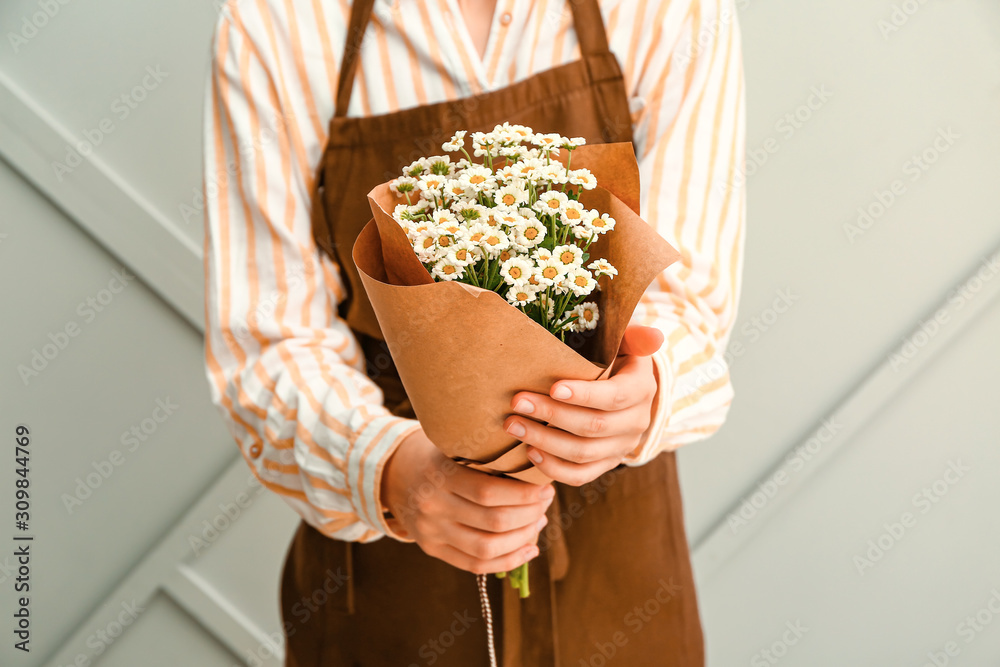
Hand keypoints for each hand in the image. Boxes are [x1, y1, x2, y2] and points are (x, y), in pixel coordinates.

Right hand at [380, 428, 553, 573]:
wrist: (394, 473)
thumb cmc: (438, 455)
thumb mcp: (455, 445)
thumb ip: (487, 457)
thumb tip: (538, 472)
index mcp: (440, 475)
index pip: (488, 493)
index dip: (523, 495)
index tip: (545, 487)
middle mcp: (433, 506)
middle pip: (492, 522)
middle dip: (529, 515)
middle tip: (545, 503)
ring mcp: (431, 531)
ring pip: (487, 548)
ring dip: (522, 538)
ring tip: (538, 522)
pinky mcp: (431, 549)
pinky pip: (475, 565)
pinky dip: (508, 561)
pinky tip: (529, 549)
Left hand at [503, 325, 663, 485]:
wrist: (624, 388)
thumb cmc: (615, 357)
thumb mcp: (626, 341)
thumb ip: (634, 336)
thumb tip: (654, 335)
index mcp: (641, 389)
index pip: (614, 396)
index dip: (584, 395)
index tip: (553, 388)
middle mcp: (636, 422)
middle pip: (593, 426)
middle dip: (551, 415)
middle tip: (517, 402)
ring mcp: (621, 447)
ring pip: (583, 453)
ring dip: (545, 441)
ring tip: (514, 426)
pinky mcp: (607, 463)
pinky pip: (581, 475)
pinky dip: (554, 468)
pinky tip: (530, 452)